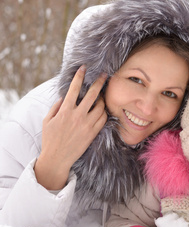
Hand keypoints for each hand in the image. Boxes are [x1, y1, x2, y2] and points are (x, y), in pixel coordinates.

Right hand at [35, 66, 107, 189]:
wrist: (57, 159)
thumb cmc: (50, 139)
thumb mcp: (47, 121)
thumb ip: (56, 107)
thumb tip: (64, 97)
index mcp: (65, 111)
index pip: (74, 89)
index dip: (79, 76)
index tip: (83, 68)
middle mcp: (78, 116)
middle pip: (93, 95)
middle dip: (99, 82)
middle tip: (104, 75)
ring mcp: (87, 125)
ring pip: (101, 107)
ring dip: (102, 99)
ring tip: (101, 96)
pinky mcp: (93, 133)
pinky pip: (103, 119)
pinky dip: (104, 112)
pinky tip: (102, 110)